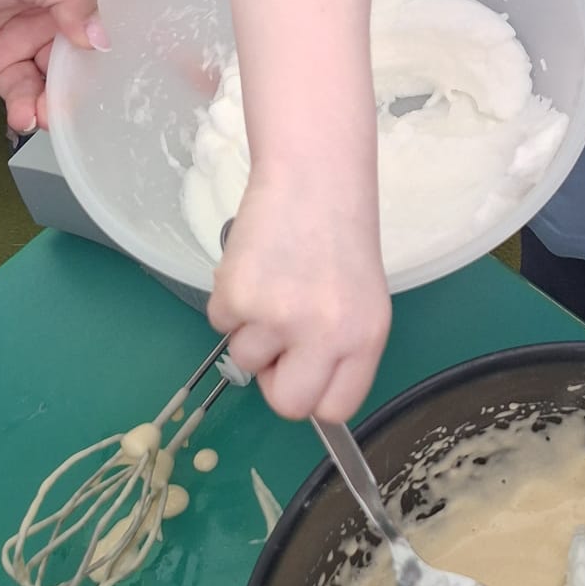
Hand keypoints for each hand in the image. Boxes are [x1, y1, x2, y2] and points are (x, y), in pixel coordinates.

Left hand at [0, 0, 124, 132]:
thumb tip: (104, 40)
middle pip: (112, 27)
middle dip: (137, 56)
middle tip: (172, 88)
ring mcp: (28, 34)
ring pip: (74, 72)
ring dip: (77, 95)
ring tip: (70, 112)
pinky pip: (31, 95)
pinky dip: (34, 110)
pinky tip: (27, 117)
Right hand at [209, 171, 390, 423]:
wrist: (311, 178)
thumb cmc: (337, 237)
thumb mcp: (359, 300)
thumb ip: (338, 347)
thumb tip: (304, 391)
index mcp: (365, 338)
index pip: (336, 407)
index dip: (313, 394)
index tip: (303, 375)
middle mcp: (326, 335)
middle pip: (288, 404)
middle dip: (275, 380)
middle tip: (278, 341)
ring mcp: (278, 318)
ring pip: (245, 360)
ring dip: (249, 330)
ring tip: (271, 283)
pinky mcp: (237, 297)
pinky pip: (220, 323)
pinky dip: (229, 300)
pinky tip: (254, 266)